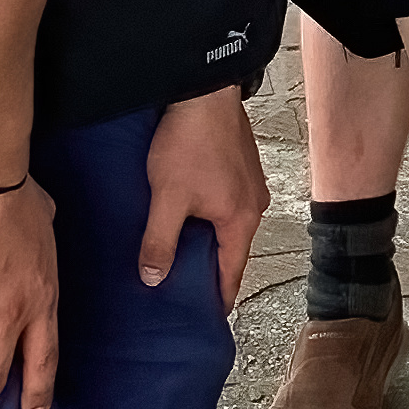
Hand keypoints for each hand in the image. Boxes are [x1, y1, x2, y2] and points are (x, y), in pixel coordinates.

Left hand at [138, 86, 267, 305]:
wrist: (204, 91)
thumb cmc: (188, 143)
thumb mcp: (167, 198)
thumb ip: (159, 242)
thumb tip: (154, 279)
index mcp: (241, 219)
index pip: (232, 272)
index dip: (220, 297)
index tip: (210, 317)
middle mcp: (254, 204)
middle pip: (233, 248)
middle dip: (213, 268)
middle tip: (189, 287)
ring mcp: (252, 182)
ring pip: (231, 223)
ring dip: (212, 238)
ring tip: (186, 250)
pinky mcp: (243, 164)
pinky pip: (230, 202)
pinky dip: (214, 215)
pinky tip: (193, 212)